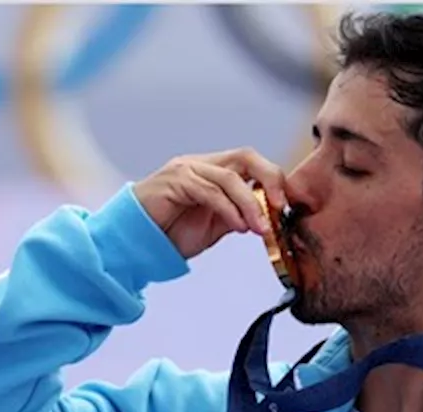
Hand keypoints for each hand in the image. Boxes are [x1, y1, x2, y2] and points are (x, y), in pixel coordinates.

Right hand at [133, 147, 287, 259]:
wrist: (136, 243)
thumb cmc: (172, 233)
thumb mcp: (217, 225)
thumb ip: (241, 215)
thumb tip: (270, 216)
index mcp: (213, 170)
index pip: (251, 162)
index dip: (273, 179)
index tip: (285, 206)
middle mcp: (201, 164)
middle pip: (246, 156)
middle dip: (270, 179)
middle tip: (280, 206)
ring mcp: (186, 169)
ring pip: (230, 178)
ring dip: (250, 205)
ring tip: (259, 229)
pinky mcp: (174, 181)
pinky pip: (210, 192)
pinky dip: (229, 210)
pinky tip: (239, 227)